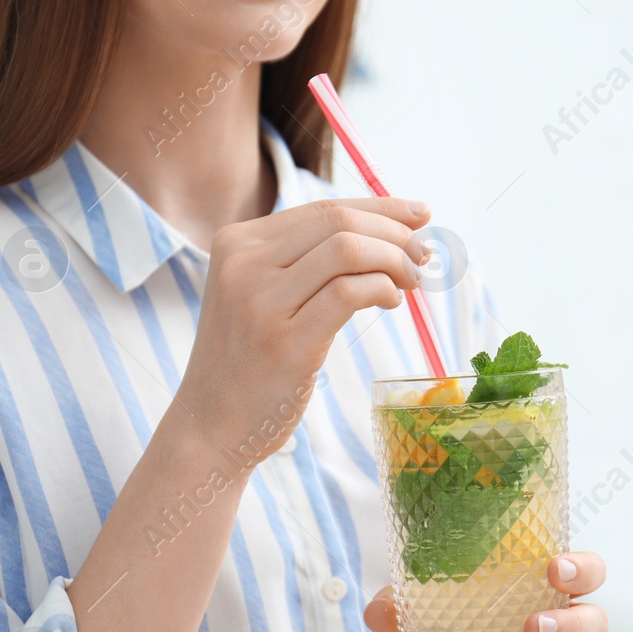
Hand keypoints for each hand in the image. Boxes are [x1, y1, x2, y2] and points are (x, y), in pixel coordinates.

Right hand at [176, 196, 432, 460]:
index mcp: (237, 242)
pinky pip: (350, 292)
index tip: (419, 215)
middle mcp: (244, 262)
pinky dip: (382, 289)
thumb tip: (387, 230)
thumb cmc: (250, 360)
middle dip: (394, 233)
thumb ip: (306, 261)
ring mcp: (261, 301)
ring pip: (347, 250)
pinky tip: (391, 301)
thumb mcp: (261, 295)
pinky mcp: (286, 341)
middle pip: (339, 222)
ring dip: (394, 260)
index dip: (380, 208)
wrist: (210, 423)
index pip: (323, 208)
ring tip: (410, 282)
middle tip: (422, 255)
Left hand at [364, 552, 606, 631]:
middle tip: (543, 600)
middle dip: (578, 601)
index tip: (553, 564)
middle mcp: (564, 621)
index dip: (580, 565)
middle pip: (595, 608)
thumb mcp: (429, 614)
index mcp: (543, 589)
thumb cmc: (458, 631)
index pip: (584, 570)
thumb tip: (379, 613)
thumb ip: (402, 607)